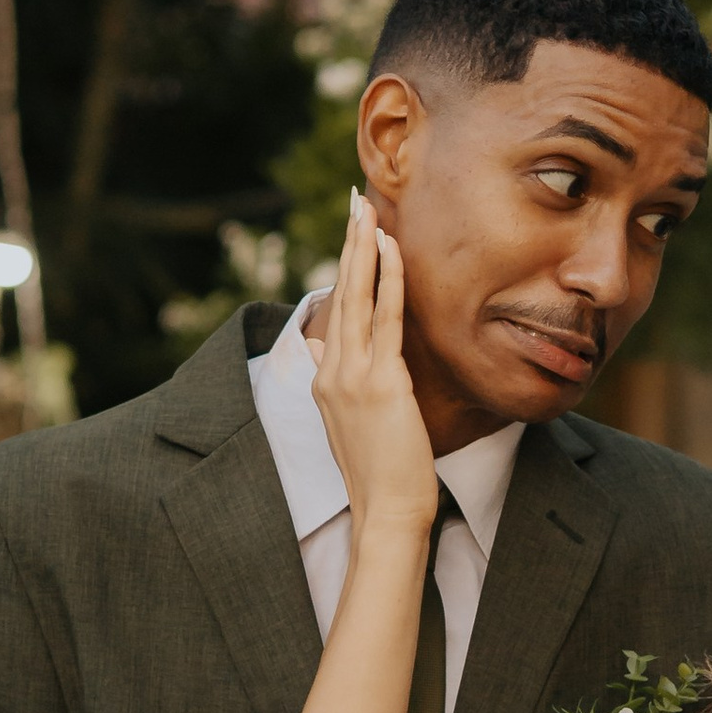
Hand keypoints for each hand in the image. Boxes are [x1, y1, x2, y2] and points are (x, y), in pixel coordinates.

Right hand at [311, 192, 438, 554]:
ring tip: (367, 210)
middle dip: (348, 244)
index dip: (345, 268)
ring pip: (357, 298)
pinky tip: (392, 249)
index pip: (336, 312)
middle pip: (340, 293)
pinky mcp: (379, 382)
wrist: (387, 511)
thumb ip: (338, 382)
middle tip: (353, 201)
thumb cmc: (382, 473)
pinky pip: (385, 318)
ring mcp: (352, 376)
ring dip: (364, 250)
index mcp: (325, 380)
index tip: (353, 233)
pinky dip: (388, 280)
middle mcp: (331, 372)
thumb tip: (319, 347)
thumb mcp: (352, 422)